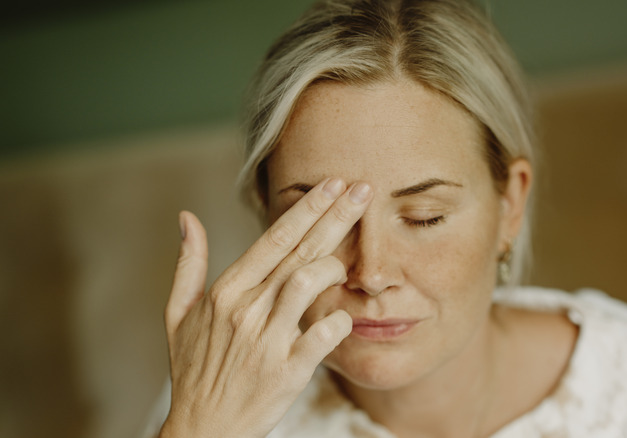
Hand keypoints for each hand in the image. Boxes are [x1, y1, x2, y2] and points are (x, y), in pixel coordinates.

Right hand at [160, 178, 371, 437]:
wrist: (203, 429)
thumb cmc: (194, 369)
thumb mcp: (179, 314)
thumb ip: (188, 264)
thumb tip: (186, 217)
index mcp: (226, 292)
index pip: (274, 239)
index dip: (307, 209)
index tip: (332, 185)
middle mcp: (247, 310)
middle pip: (299, 251)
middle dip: (335, 216)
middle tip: (363, 190)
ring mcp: (267, 341)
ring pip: (309, 284)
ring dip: (335, 267)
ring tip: (350, 261)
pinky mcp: (287, 372)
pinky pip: (322, 336)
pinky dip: (339, 321)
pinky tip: (345, 314)